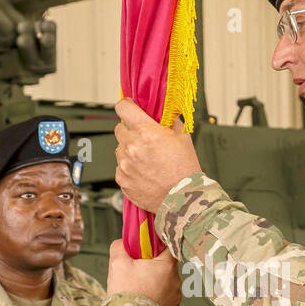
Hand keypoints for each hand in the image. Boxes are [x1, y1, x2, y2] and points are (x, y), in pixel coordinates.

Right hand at [106, 239, 181, 305]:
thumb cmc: (127, 294)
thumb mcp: (118, 263)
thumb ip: (121, 247)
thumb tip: (123, 243)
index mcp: (167, 265)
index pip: (166, 245)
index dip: (153, 244)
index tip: (143, 247)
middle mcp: (176, 280)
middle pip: (164, 264)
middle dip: (151, 265)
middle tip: (136, 269)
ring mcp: (176, 296)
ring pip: (164, 281)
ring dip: (153, 281)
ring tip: (137, 287)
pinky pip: (164, 296)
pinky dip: (155, 295)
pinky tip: (142, 298)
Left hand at [114, 98, 201, 212]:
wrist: (182, 199)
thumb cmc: (184, 170)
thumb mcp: (183, 138)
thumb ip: (170, 122)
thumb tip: (165, 116)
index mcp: (146, 132)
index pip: (123, 108)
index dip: (126, 106)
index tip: (129, 109)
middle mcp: (131, 146)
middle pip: (119, 128)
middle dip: (130, 131)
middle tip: (144, 139)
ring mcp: (124, 164)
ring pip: (119, 149)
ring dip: (129, 151)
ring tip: (146, 160)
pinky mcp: (122, 179)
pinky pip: (120, 167)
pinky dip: (128, 168)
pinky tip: (143, 172)